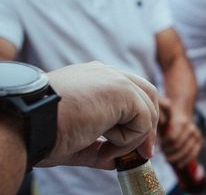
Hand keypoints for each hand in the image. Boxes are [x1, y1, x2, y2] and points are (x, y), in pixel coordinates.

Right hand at [40, 61, 159, 169]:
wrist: (28, 124)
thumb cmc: (42, 132)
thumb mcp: (75, 139)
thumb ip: (97, 147)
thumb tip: (114, 161)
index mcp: (93, 78)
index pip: (129, 93)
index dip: (136, 119)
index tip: (132, 147)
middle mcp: (106, 73)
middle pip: (146, 95)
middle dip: (147, 127)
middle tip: (142, 155)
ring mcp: (116, 79)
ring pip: (146, 110)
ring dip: (133, 139)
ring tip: (106, 153)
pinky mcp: (123, 91)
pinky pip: (143, 121)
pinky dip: (129, 142)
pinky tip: (105, 146)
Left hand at [159, 100, 202, 167]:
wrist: (182, 114)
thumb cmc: (168, 118)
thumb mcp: (162, 116)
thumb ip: (159, 121)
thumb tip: (158, 134)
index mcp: (181, 121)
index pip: (172, 138)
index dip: (164, 145)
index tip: (159, 147)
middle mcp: (191, 128)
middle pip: (178, 146)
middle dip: (168, 152)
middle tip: (162, 153)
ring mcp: (196, 134)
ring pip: (186, 151)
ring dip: (175, 157)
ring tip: (168, 159)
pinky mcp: (200, 141)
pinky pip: (193, 154)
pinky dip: (186, 160)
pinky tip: (178, 165)